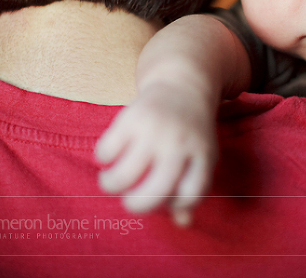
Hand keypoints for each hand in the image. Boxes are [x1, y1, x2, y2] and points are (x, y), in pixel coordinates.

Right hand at [95, 82, 217, 225]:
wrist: (183, 83)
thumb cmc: (191, 131)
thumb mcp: (202, 156)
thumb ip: (193, 188)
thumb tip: (183, 222)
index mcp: (202, 156)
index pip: (191, 195)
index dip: (176, 204)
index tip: (167, 198)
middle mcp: (179, 144)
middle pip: (156, 193)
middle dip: (137, 206)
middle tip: (129, 202)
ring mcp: (154, 130)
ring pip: (124, 176)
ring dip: (111, 184)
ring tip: (111, 181)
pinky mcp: (131, 117)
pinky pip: (107, 151)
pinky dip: (103, 158)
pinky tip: (110, 154)